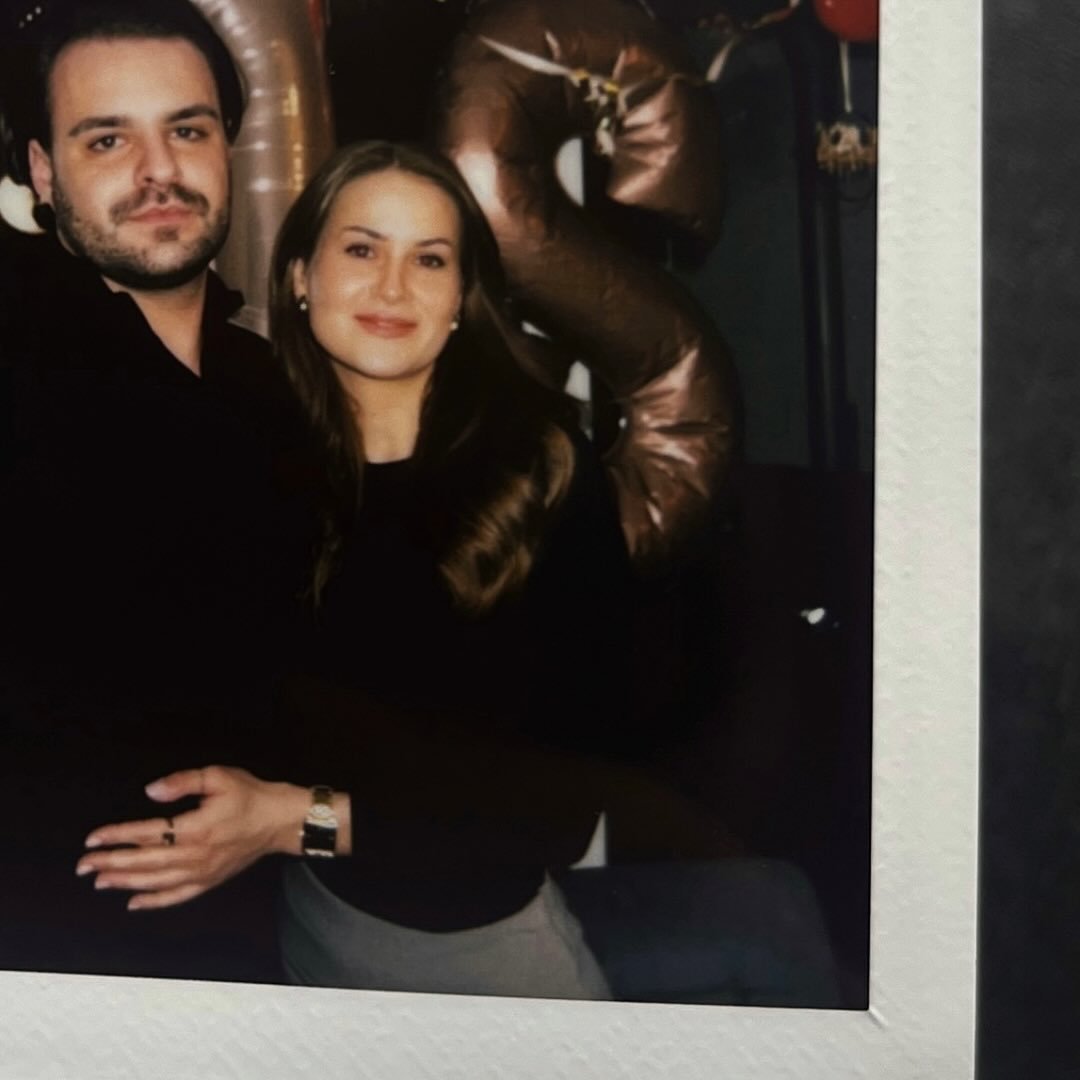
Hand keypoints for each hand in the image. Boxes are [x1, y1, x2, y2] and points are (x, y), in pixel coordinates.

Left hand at [76, 765, 309, 910]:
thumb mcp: (218, 776)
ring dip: (124, 881)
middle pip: (145, 861)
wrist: (280, 819)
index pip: (147, 832)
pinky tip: (133, 902)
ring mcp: (202, 872)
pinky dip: (153, 901)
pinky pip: (176, 896)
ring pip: (155, 882)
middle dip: (111, 862)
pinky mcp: (210, 881)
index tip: (93, 838)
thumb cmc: (251, 795)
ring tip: (99, 880)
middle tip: (83, 865)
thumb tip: (151, 791)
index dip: (117, 835)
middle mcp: (195, 855)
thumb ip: (182, 782)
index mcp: (195, 828)